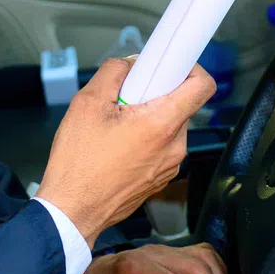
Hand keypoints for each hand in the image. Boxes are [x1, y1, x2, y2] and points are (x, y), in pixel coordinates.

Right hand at [37, 56, 216, 244]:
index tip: (172, 63)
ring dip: (147, 118)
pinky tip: (115, 146)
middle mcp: (174, 147)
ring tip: (115, 126)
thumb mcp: (87, 102)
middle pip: (180, 104)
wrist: (72, 210)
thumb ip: (114, 72)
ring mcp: (169, 166)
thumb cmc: (78, 164)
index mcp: (163, 124)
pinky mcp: (160, 178)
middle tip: (125, 98)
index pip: (202, 86)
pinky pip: (160, 147)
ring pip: (168, 126)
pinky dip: (144, 139)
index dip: (190, 67)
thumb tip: (130, 64)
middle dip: (155, 94)